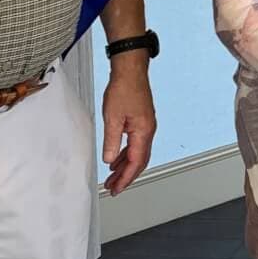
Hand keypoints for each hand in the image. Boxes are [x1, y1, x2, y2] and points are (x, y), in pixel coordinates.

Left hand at [101, 61, 157, 194]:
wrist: (130, 69)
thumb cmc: (124, 88)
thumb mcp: (112, 117)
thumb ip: (112, 141)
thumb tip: (109, 159)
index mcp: (143, 132)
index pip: (136, 162)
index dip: (125, 178)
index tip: (116, 189)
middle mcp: (148, 131)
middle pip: (139, 161)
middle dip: (126, 176)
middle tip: (113, 187)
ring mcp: (146, 126)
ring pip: (137, 153)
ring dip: (125, 166)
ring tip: (112, 176)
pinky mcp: (141, 121)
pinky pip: (135, 144)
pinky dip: (126, 154)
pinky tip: (116, 157)